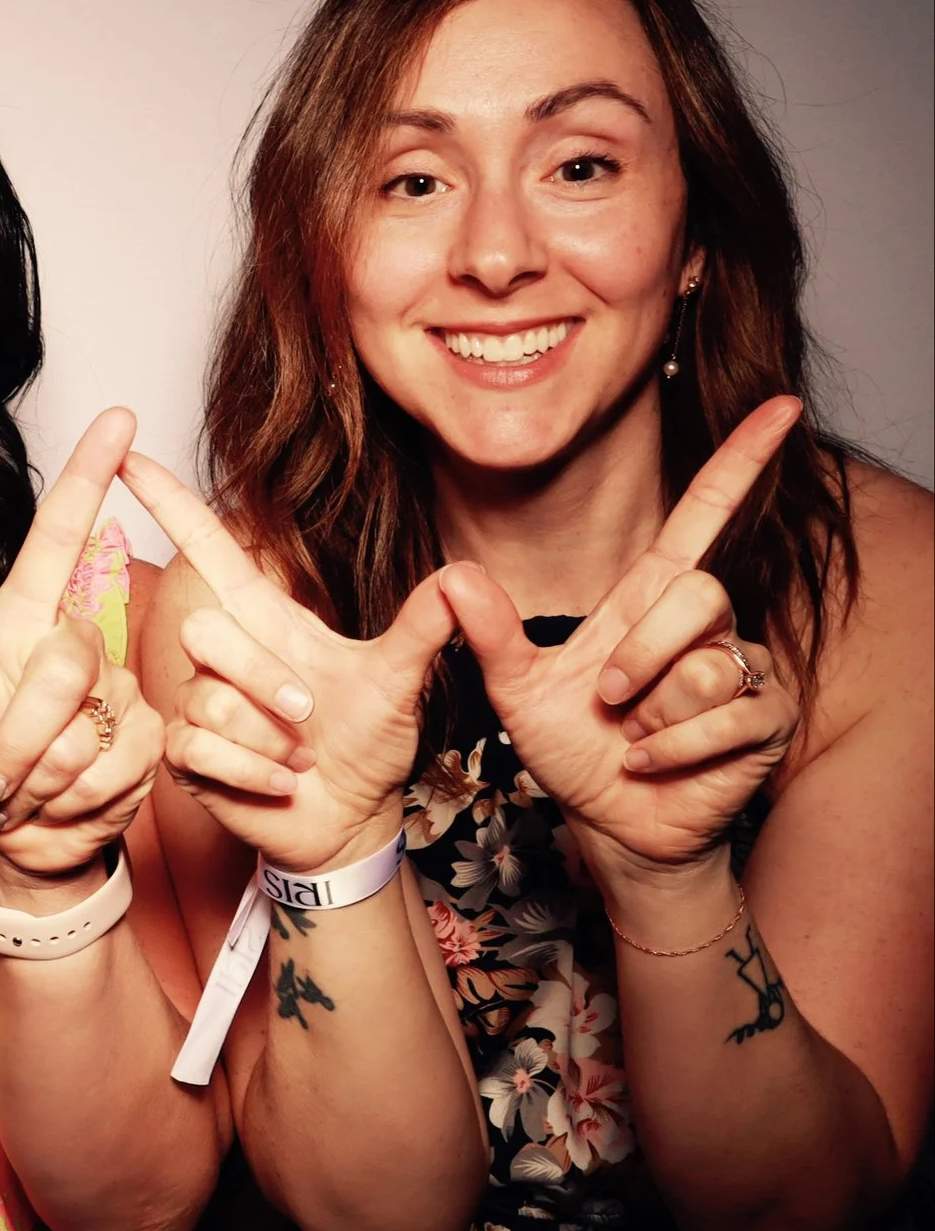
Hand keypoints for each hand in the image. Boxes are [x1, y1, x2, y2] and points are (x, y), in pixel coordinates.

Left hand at [0, 410, 160, 885]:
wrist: (14, 846)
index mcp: (21, 624)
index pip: (59, 538)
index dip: (89, 477)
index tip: (119, 417)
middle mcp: (73, 646)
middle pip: (65, 666)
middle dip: (21, 740)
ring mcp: (115, 692)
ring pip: (88, 729)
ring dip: (41, 779)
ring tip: (22, 791)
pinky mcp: (146, 739)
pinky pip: (114, 768)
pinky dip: (73, 803)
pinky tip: (58, 807)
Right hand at [123, 453, 460, 873]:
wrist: (349, 819)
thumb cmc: (368, 743)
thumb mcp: (401, 682)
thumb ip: (424, 627)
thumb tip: (463, 574)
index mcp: (266, 620)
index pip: (209, 549)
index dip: (170, 503)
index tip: (129, 454)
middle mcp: (225, 656)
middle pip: (205, 631)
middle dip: (263, 679)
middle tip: (309, 715)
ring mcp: (200, 705)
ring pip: (208, 699)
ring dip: (267, 737)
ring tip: (301, 757)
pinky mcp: (188, 754)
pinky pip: (200, 747)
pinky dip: (252, 771)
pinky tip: (282, 782)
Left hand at [437, 399, 803, 880]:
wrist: (608, 823)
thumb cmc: (572, 748)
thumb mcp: (516, 690)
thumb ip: (487, 633)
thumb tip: (452, 573)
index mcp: (648, 600)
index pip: (702, 517)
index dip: (739, 463)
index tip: (779, 407)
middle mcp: (704, 625)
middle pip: (697, 593)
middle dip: (641, 653)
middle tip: (607, 698)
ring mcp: (743, 670)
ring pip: (709, 663)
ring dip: (653, 712)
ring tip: (631, 735)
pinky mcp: (767, 718)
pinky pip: (727, 717)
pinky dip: (672, 748)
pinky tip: (648, 761)